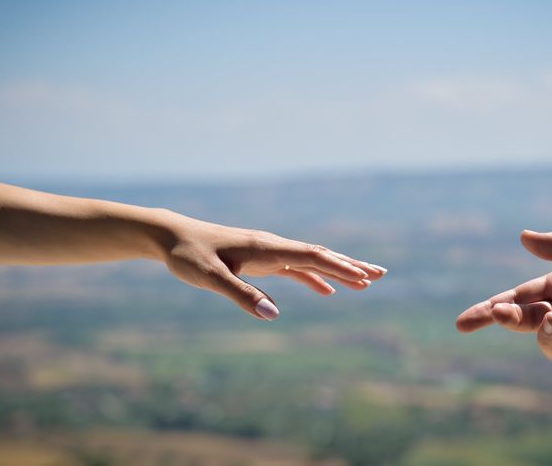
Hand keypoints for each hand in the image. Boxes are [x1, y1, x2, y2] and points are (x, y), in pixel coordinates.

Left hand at [161, 212, 385, 319]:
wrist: (170, 236)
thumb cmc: (188, 255)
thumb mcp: (210, 278)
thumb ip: (242, 295)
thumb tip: (275, 315)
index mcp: (266, 247)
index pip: (312, 256)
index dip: (340, 267)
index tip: (365, 277)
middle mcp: (273, 246)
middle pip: (320, 255)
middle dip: (351, 266)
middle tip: (380, 275)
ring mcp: (268, 252)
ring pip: (311, 261)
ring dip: (338, 271)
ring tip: (365, 282)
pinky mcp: (260, 259)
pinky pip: (295, 269)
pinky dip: (315, 278)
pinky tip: (326, 291)